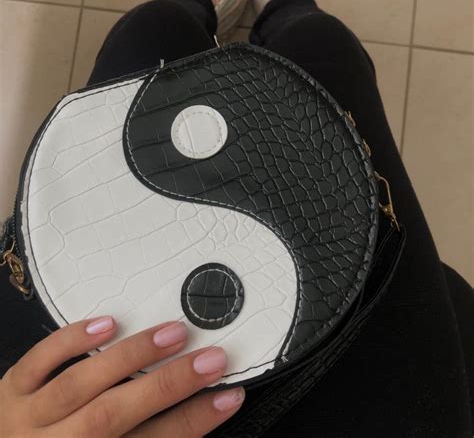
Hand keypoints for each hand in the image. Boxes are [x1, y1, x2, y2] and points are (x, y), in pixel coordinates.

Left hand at [0, 316, 244, 436]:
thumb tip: (188, 416)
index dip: (193, 420)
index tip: (227, 396)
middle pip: (116, 413)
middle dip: (170, 384)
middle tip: (212, 359)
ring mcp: (28, 418)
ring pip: (81, 384)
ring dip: (132, 356)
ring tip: (173, 333)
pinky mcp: (10, 391)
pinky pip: (38, 362)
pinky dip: (71, 341)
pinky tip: (105, 324)